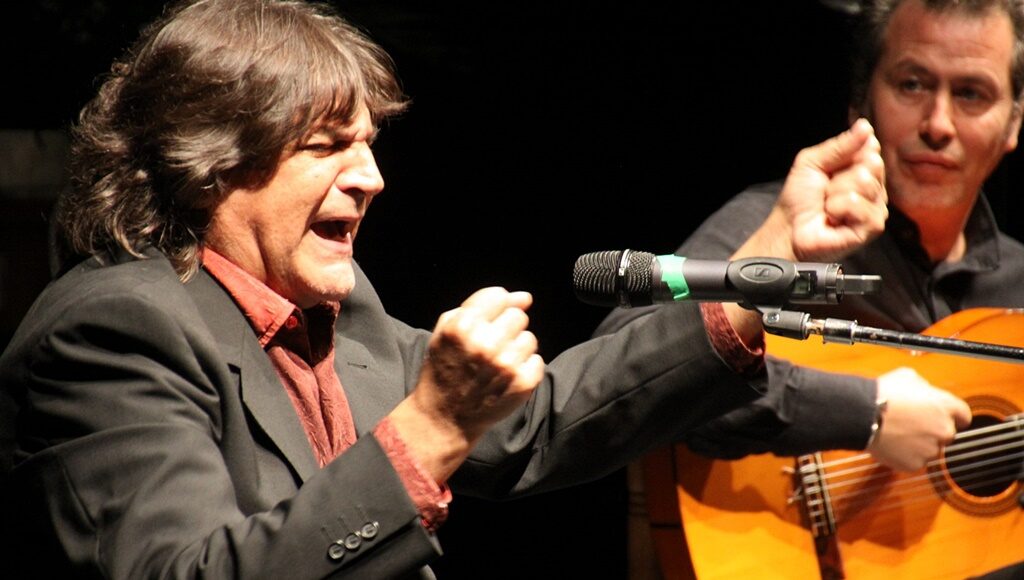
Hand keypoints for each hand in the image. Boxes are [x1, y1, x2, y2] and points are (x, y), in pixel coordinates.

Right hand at [388, 287, 544, 480]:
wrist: (444, 417)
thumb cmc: (445, 369)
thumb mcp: (446, 331)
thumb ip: (481, 304)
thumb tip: (525, 297)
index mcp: (463, 326)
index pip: (499, 296)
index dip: (495, 310)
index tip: (487, 325)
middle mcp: (486, 343)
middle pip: (518, 316)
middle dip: (506, 329)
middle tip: (491, 348)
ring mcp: (506, 364)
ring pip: (529, 338)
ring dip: (516, 349)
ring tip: (497, 365)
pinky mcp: (523, 383)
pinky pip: (537, 360)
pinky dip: (524, 368)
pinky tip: (505, 378)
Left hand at [734, 118, 887, 262]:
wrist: (788, 228)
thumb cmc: (799, 198)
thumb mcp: (812, 162)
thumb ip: (839, 145)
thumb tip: (865, 126)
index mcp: (863, 170)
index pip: (869, 148)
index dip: (847, 155)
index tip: (829, 170)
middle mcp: (875, 188)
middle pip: (870, 163)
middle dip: (839, 176)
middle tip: (826, 191)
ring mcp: (876, 208)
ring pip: (864, 182)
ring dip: (836, 193)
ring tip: (828, 206)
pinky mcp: (872, 227)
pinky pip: (859, 204)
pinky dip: (838, 209)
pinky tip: (833, 218)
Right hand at [867, 367, 971, 471]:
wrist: (862, 414)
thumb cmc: (882, 393)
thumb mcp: (908, 377)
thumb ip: (925, 388)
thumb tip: (924, 393)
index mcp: (945, 406)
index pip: (964, 416)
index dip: (955, 417)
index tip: (948, 419)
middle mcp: (943, 429)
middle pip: (947, 434)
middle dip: (933, 430)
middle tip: (912, 424)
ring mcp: (930, 449)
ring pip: (930, 449)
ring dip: (919, 443)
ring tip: (898, 432)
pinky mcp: (916, 464)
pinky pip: (915, 461)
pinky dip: (906, 455)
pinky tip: (893, 443)